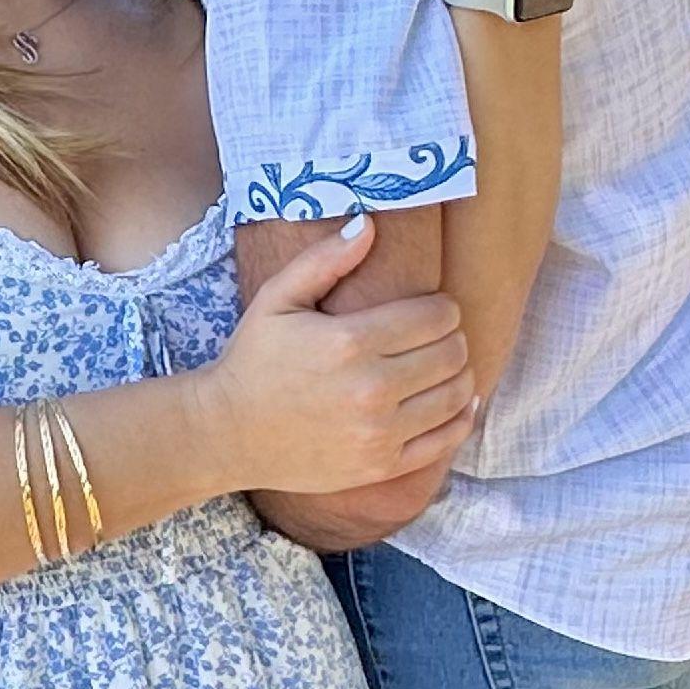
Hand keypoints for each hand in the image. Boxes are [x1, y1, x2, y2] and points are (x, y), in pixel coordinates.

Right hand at [206, 214, 477, 495]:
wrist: (229, 432)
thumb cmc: (254, 359)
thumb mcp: (277, 299)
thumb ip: (324, 260)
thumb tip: (369, 223)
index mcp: (349, 341)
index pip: (436, 315)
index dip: (443, 306)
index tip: (432, 308)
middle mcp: (370, 388)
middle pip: (452, 352)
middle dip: (452, 337)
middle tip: (438, 335)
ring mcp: (379, 432)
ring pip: (456, 394)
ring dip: (459, 374)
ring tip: (442, 365)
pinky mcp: (382, 465)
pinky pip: (446, 439)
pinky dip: (461, 416)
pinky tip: (453, 401)